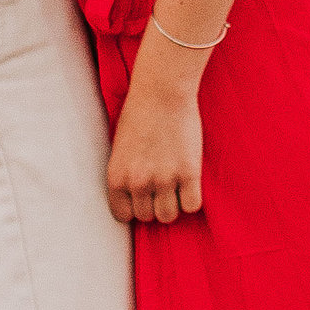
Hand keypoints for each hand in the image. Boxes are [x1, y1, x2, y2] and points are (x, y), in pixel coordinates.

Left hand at [107, 55, 204, 223]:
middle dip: (154, 204)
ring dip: (173, 204)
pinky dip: (192, 198)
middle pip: (148, 217)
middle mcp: (138, 182)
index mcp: (117, 177)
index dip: (134, 208)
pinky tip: (189, 183)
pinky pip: (192, 206)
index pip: (123, 215)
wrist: (162, 91)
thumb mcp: (120, 149)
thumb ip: (125, 175)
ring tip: (175, 186)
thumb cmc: (139, 114)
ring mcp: (164, 179)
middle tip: (161, 187)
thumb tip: (135, 198)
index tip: (142, 198)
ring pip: (169, 216)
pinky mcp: (188, 173)